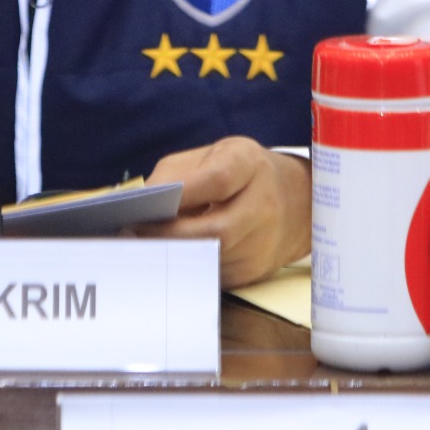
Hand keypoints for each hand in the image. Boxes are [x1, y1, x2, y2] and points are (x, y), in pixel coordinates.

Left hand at [131, 137, 311, 287]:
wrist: (296, 202)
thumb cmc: (242, 173)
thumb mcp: (215, 155)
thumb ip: (179, 174)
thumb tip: (143, 202)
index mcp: (249, 165)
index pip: (218, 179)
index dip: (179, 195)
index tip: (143, 205)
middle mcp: (264, 205)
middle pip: (215, 231)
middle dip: (169, 236)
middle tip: (133, 235)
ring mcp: (263, 243)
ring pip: (211, 258)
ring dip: (174, 255)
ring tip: (143, 247)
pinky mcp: (254, 272)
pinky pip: (213, 274)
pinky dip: (187, 268)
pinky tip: (168, 259)